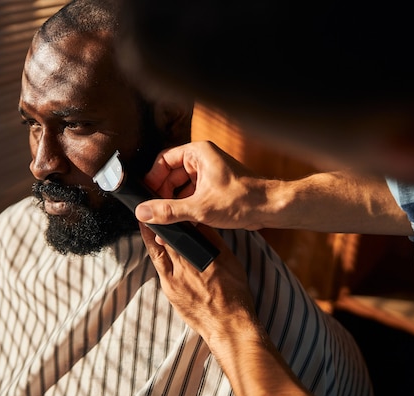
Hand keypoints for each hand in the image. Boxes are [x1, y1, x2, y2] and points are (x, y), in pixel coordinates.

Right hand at [135, 141, 267, 229]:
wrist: (270, 208)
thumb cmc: (243, 200)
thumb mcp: (199, 208)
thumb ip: (168, 211)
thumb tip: (143, 212)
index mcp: (197, 153)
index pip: (163, 161)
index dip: (152, 179)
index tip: (146, 196)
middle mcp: (202, 160)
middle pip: (170, 175)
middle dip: (162, 195)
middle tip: (156, 212)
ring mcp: (208, 174)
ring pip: (180, 187)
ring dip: (173, 204)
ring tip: (168, 221)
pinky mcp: (214, 188)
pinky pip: (191, 195)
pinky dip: (185, 207)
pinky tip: (182, 223)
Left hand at [138, 222, 257, 342]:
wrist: (228, 325)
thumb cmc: (234, 295)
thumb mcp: (231, 262)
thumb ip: (214, 242)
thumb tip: (200, 224)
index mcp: (204, 256)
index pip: (184, 230)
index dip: (174, 218)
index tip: (169, 209)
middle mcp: (187, 266)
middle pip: (168, 239)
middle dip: (159, 225)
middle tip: (151, 213)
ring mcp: (175, 280)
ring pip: (158, 251)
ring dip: (151, 237)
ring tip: (146, 225)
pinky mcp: (169, 291)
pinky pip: (159, 267)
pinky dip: (156, 254)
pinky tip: (154, 247)